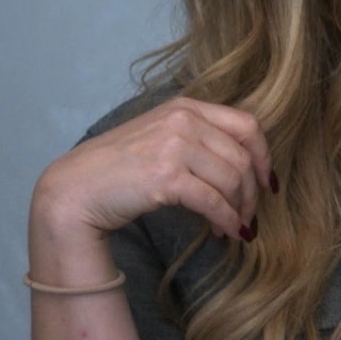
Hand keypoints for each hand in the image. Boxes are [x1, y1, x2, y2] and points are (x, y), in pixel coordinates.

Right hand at [33, 98, 274, 247]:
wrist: (73, 190)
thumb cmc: (116, 169)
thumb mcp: (159, 137)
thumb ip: (196, 139)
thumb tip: (243, 166)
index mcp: (185, 107)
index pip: (246, 125)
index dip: (263, 156)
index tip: (267, 181)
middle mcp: (182, 120)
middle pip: (242, 157)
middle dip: (252, 192)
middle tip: (251, 216)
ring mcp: (173, 146)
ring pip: (232, 180)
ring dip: (240, 209)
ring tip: (237, 228)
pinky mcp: (165, 176)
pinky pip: (213, 201)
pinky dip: (226, 219)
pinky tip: (227, 232)